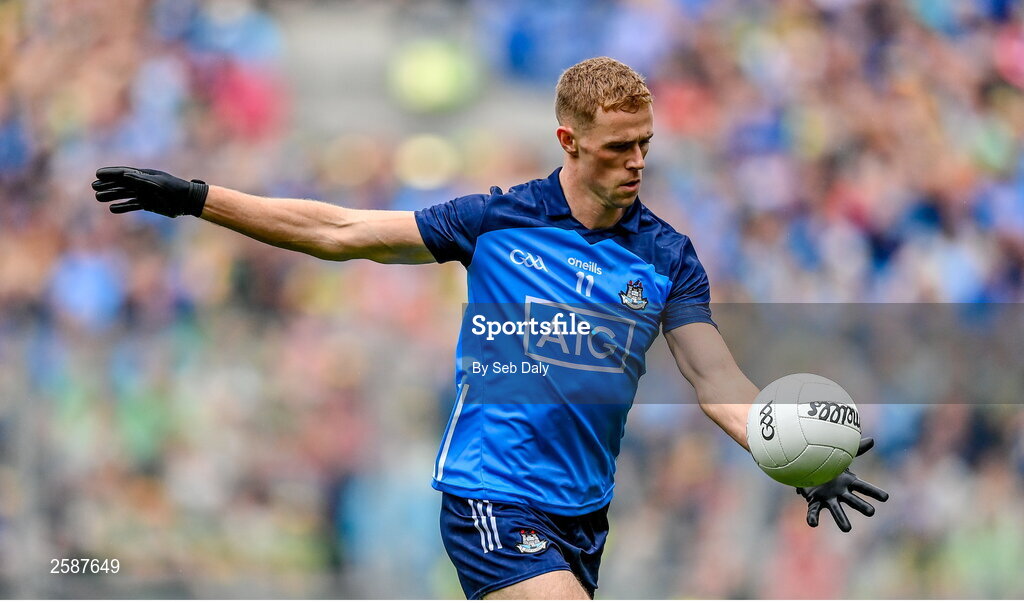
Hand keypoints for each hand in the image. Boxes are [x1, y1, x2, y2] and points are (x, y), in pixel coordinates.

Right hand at [93, 167, 207, 217]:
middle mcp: (142, 184)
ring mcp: (144, 194)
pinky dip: (123, 207)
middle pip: (121, 184)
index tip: (97, 174)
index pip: (123, 173)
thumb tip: (124, 176)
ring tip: (98, 197)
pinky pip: (132, 205)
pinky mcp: (148, 204)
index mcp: (144, 175)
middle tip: (94, 187)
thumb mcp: (158, 183)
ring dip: (112, 195)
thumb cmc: (174, 189)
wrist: (188, 201)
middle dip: (107, 185)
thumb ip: (141, 179)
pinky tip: (113, 209)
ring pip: (124, 194)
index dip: (110, 173)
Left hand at [795, 437, 888, 531]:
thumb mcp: (842, 457)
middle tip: (871, 511)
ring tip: (847, 529)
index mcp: (848, 483)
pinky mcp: (815, 502)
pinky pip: (814, 511)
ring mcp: (828, 499)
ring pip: (836, 510)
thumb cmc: (829, 466)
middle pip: (853, 500)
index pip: (863, 487)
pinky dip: (813, 517)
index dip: (874, 492)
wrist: (811, 472)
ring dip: (841, 519)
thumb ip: (856, 450)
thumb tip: (872, 440)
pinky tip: (813, 524)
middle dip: (862, 506)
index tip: (886, 497)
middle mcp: (840, 493)